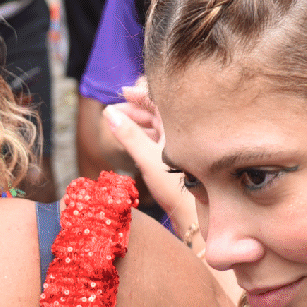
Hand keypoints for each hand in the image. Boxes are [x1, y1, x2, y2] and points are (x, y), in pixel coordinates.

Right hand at [104, 83, 190, 235]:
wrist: (198, 214)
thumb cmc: (177, 186)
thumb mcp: (148, 158)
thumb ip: (128, 134)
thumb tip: (108, 112)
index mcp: (183, 122)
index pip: (161, 97)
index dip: (140, 92)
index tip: (123, 92)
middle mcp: (185, 129)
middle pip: (158, 109)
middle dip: (135, 108)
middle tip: (113, 110)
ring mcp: (184, 142)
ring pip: (159, 124)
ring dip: (138, 121)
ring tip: (117, 121)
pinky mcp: (181, 155)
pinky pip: (161, 136)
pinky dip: (145, 134)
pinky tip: (132, 138)